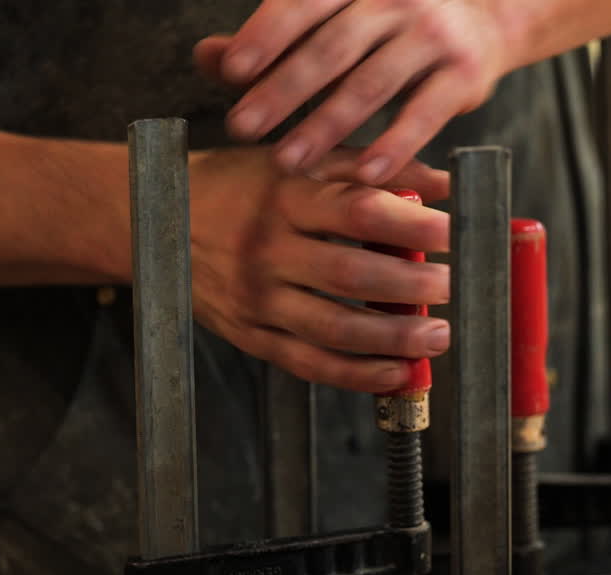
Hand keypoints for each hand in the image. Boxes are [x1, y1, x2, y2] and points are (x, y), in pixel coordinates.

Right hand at [189, 146, 450, 391]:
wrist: (154, 216)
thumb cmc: (245, 185)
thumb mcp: (303, 163)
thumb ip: (376, 169)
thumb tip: (450, 185)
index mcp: (285, 196)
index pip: (359, 211)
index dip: (413, 226)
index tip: (456, 233)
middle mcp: (268, 248)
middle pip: (351, 277)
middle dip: (412, 288)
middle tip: (455, 289)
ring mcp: (257, 298)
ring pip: (334, 330)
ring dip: (394, 339)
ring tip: (439, 335)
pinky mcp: (250, 335)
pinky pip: (310, 365)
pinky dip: (359, 375)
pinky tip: (399, 372)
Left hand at [194, 0, 510, 182]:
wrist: (489, 18)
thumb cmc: (395, 25)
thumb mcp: (337, 20)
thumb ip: (276, 39)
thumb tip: (208, 58)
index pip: (303, 4)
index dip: (266, 35)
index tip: (230, 71)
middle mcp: (395, 0)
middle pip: (331, 48)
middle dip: (282, 90)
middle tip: (241, 128)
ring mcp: (433, 35)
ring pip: (371, 84)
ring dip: (325, 126)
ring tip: (287, 159)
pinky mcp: (464, 75)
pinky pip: (423, 114)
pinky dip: (394, 145)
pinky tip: (366, 173)